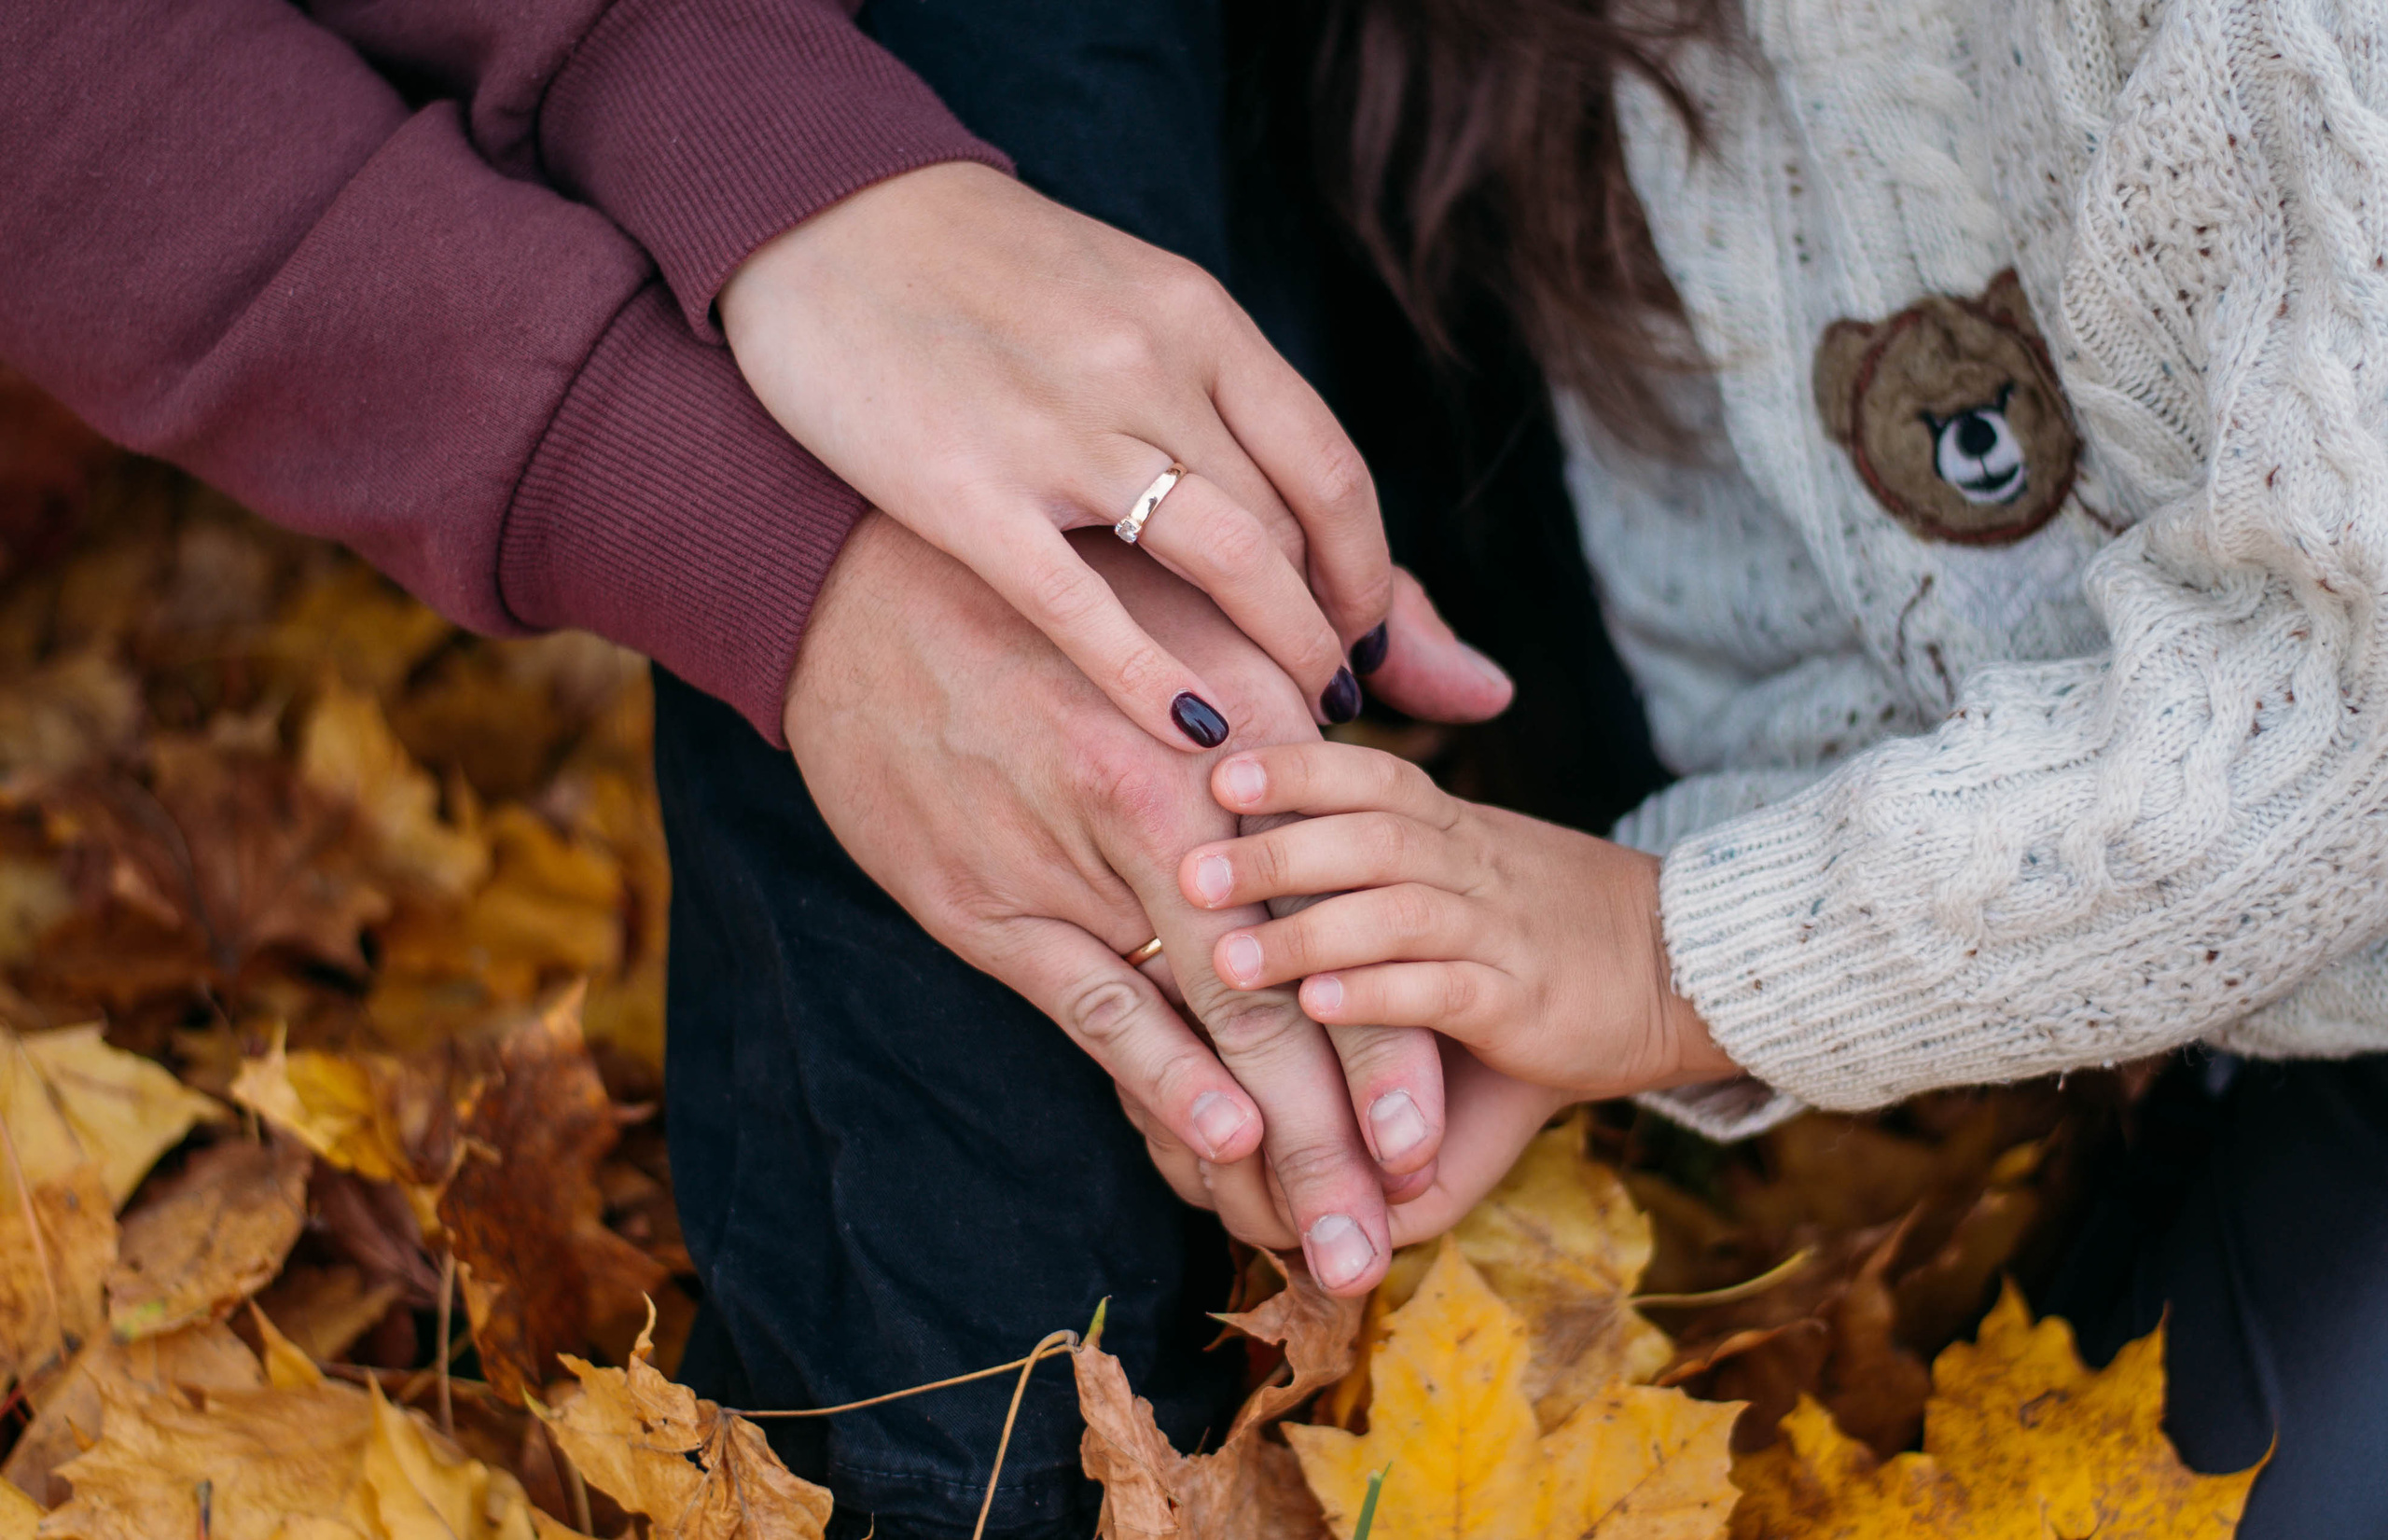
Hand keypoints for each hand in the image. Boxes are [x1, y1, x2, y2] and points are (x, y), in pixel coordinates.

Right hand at [728, 162, 1439, 750]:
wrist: (818, 220)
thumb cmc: (983, 277)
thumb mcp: (1126, 300)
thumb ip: (1220, 396)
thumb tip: (1287, 467)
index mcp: (1196, 318)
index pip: (1330, 470)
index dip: (1366, 571)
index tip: (1359, 633)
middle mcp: (1151, 365)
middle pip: (1289, 526)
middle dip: (1328, 628)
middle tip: (1331, 697)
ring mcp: (1062, 428)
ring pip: (1228, 559)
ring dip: (1283, 651)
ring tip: (1293, 722)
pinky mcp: (971, 491)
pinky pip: (1090, 607)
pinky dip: (1156, 678)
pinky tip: (1193, 729)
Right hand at [784, 514, 1510, 1291]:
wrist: (861, 583)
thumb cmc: (1067, 591)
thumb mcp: (1218, 594)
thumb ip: (1373, 642)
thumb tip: (1490, 697)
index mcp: (1256, 718)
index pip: (1359, 904)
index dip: (1409, 1032)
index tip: (1440, 1139)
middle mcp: (1189, 792)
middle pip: (1298, 987)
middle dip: (1350, 1132)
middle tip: (1388, 1238)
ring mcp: (1088, 847)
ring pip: (1212, 1016)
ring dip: (1276, 1148)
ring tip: (1324, 1245)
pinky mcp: (992, 896)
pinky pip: (1097, 1002)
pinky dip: (1163, 1078)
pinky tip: (1218, 1147)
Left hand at [1177, 741, 1740, 1099]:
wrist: (1687, 968)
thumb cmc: (1556, 927)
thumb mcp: (1475, 875)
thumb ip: (1390, 865)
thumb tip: (1278, 850)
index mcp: (1457, 829)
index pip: (1375, 774)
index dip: (1300, 765)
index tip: (1221, 767)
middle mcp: (1474, 866)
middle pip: (1371, 834)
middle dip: (1277, 850)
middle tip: (1191, 869)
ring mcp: (1500, 932)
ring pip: (1398, 911)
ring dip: (1308, 932)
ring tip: (1228, 959)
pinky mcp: (1523, 1003)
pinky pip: (1442, 989)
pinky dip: (1377, 995)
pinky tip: (1318, 1005)